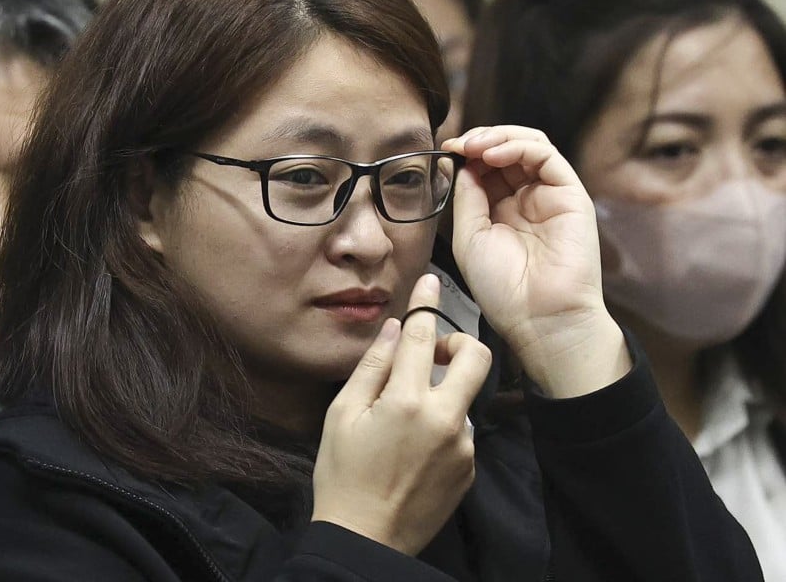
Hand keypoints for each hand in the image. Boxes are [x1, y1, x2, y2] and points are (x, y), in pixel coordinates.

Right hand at [311, 274, 491, 554]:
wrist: (366, 538)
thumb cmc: (342, 473)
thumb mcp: (342, 415)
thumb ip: (372, 367)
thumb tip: (396, 330)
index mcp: (408, 401)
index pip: (424, 337)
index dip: (427, 304)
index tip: (430, 281)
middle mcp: (445, 419)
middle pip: (477, 357)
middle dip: (460, 343)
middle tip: (435, 355)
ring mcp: (462, 446)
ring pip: (467, 397)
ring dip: (445, 394)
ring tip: (407, 420)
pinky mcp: (469, 468)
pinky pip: (462, 431)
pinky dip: (443, 426)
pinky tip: (414, 448)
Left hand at [441, 126, 629, 396]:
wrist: (538, 317)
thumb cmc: (502, 289)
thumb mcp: (469, 237)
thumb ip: (468, 198)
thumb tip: (465, 163)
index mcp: (501, 211)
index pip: (486, 167)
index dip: (467, 154)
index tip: (447, 149)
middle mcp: (527, 199)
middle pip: (507, 150)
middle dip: (480, 140)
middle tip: (459, 143)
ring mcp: (550, 195)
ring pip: (528, 145)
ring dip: (498, 137)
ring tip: (475, 145)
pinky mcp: (571, 194)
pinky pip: (547, 155)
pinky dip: (518, 146)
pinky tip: (494, 154)